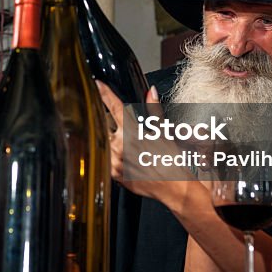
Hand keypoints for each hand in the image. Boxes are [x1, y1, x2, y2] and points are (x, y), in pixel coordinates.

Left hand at [97, 82, 196, 210]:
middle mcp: (120, 146)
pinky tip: (127, 158)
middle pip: (104, 124)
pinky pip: (105, 158)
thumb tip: (151, 91)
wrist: (174, 187)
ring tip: (130, 148)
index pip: (114, 106)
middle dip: (110, 122)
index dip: (104, 92)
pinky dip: (111, 154)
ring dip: (111, 139)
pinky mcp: (114, 174)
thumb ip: (154, 109)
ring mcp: (115, 161)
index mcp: (132, 132)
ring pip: (104, 141)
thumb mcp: (164, 131)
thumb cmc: (171, 159)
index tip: (97, 83)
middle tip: (126, 130)